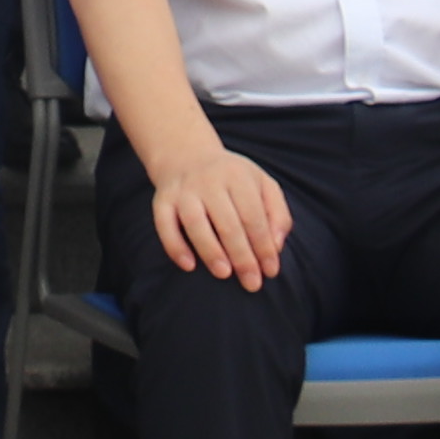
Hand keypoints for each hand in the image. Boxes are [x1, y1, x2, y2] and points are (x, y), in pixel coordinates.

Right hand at [139, 140, 298, 291]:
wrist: (187, 155)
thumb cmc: (233, 179)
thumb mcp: (262, 185)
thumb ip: (278, 213)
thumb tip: (276, 246)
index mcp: (237, 176)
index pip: (253, 216)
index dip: (263, 246)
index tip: (271, 271)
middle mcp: (208, 180)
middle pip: (227, 223)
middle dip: (242, 256)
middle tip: (252, 283)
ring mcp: (183, 190)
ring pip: (195, 223)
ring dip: (210, 251)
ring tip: (224, 274)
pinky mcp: (162, 200)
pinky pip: (164, 224)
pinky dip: (175, 246)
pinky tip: (189, 265)